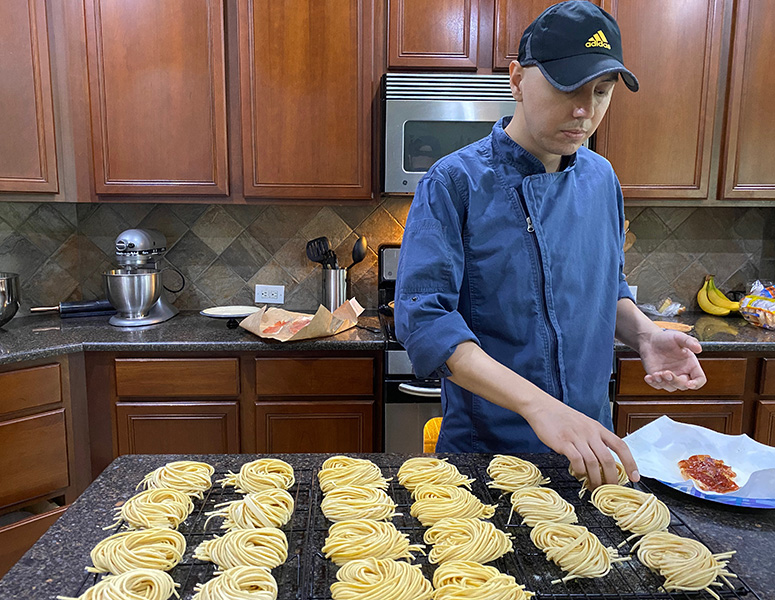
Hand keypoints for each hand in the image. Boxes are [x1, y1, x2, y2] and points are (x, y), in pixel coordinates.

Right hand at [523, 398, 638, 489]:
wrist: (542, 407)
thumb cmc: (562, 417)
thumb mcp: (584, 424)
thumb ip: (594, 439)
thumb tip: (603, 460)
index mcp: (598, 428)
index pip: (621, 446)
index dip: (630, 463)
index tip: (634, 477)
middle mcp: (590, 433)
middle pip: (608, 459)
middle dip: (611, 478)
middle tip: (609, 489)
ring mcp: (577, 437)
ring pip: (593, 463)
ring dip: (595, 479)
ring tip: (593, 486)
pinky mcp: (563, 443)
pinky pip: (576, 461)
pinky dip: (579, 471)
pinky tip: (578, 474)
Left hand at [639, 330, 705, 391]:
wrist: (649, 340)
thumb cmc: (666, 338)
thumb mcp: (678, 337)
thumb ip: (689, 342)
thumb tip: (699, 348)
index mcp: (691, 365)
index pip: (699, 379)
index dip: (696, 383)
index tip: (689, 384)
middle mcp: (682, 373)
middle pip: (683, 385)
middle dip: (675, 381)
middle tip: (666, 372)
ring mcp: (670, 377)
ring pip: (671, 387)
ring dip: (663, 382)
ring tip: (656, 374)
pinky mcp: (658, 379)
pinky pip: (657, 386)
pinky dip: (653, 383)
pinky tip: (648, 377)